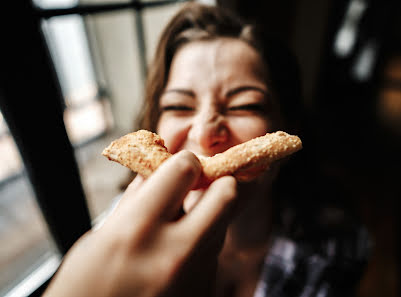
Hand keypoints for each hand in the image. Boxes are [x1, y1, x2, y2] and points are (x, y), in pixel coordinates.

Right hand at [43, 151, 236, 296]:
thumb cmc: (86, 287)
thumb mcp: (99, 237)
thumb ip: (136, 200)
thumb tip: (160, 168)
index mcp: (137, 232)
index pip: (184, 170)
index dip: (185, 161)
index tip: (181, 166)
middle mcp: (175, 254)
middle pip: (226, 195)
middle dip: (216, 183)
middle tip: (199, 187)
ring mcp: (195, 277)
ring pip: (222, 225)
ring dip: (207, 217)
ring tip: (179, 230)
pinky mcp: (205, 292)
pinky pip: (213, 254)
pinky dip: (200, 246)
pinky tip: (177, 259)